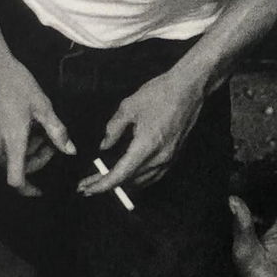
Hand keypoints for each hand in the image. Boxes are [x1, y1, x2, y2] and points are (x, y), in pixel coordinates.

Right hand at [0, 54, 74, 195]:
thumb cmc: (16, 82)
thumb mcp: (42, 106)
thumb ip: (57, 132)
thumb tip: (70, 150)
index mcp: (12, 142)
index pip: (16, 181)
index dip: (28, 190)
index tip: (40, 190)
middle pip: (13, 168)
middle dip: (33, 162)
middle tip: (48, 144)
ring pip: (3, 157)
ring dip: (21, 152)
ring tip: (34, 130)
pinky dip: (8, 143)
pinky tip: (17, 123)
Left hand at [78, 67, 205, 194]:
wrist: (189, 88)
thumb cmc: (160, 93)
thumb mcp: (129, 107)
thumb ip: (113, 129)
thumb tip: (104, 145)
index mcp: (146, 146)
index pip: (120, 175)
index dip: (102, 184)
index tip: (87, 188)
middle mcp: (159, 157)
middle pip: (130, 181)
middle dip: (108, 185)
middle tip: (88, 184)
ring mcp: (169, 158)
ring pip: (142, 181)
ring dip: (123, 183)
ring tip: (104, 180)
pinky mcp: (175, 155)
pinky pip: (154, 175)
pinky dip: (138, 178)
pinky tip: (128, 174)